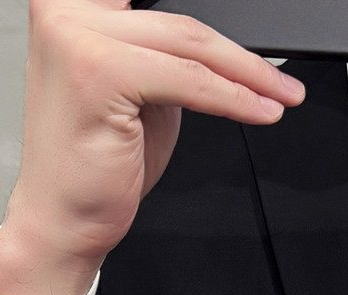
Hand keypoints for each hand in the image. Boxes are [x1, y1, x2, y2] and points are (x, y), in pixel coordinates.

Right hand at [0, 0, 306, 294]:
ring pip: (189, 46)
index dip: (215, 26)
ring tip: (280, 97)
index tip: (254, 56)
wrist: (63, 219)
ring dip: (248, 76)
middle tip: (283, 83)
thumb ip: (165, 57)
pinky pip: (188, 81)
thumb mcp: (139, 90)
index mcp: (70, 4)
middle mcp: (65, 9)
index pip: (161, 3)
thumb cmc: (95, 163)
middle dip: (243, 57)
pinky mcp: (98, 70)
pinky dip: (232, 98)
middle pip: (181, 22)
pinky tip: (259, 111)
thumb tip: (221, 49)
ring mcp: (76, 35)